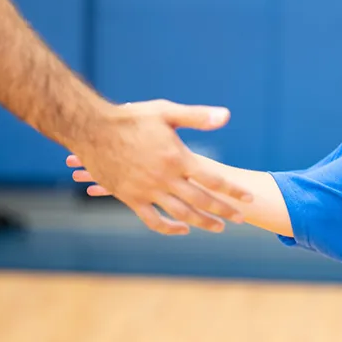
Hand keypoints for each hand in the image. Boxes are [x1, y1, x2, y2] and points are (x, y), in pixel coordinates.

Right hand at [68, 100, 251, 234]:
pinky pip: (153, 220)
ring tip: (218, 228)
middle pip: (202, 200)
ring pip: (181, 214)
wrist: (91, 130)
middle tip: (240, 217)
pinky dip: (169, 228)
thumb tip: (226, 116)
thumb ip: (197, 117)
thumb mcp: (166, 112)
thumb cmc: (130, 118)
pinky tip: (182, 229)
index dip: (233, 189)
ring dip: (202, 222)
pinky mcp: (130, 199)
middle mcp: (165, 178)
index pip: (214, 179)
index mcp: (177, 158)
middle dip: (224, 210)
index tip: (249, 197)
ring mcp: (147, 191)